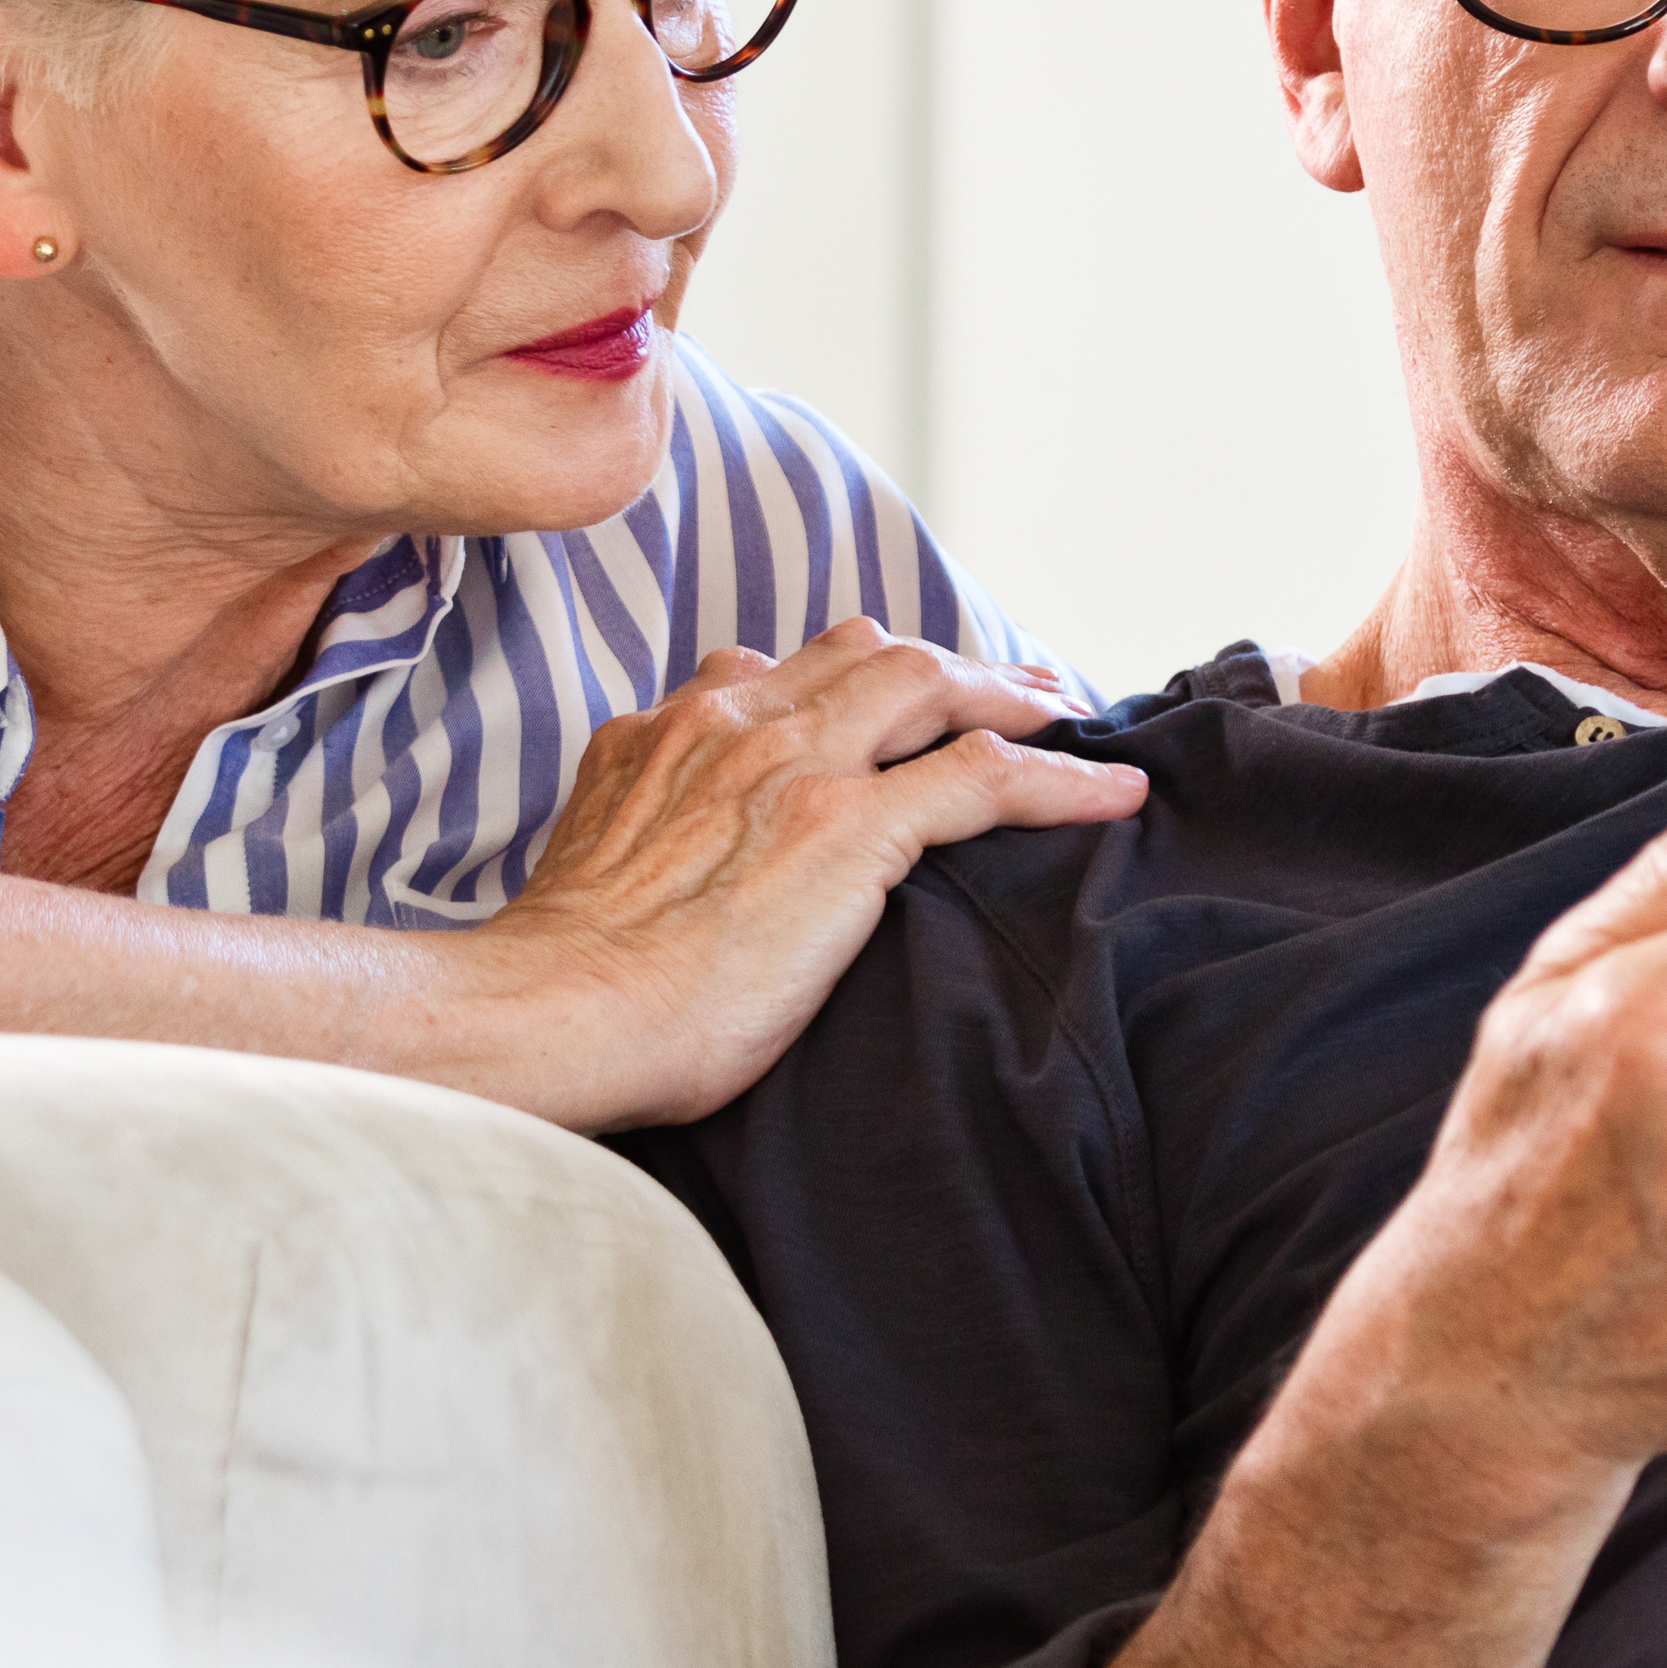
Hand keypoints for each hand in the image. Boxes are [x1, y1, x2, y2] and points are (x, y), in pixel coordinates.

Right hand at [485, 619, 1141, 1127]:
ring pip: (931, 684)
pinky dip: (1061, 778)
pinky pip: (984, 777)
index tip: (897, 701)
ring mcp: (797, 765)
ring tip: (1070, 720)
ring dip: (1012, 696)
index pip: (783, 666)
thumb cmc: (563, 980)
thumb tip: (674, 837)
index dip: (856, 676)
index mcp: (672, 727)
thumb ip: (647, 815)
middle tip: (1014, 693)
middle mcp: (735, 719)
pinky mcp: (851, 827)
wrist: (550, 1013)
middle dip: (949, 665)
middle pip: (868, 654)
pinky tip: (1116, 795)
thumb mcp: (594, 858)